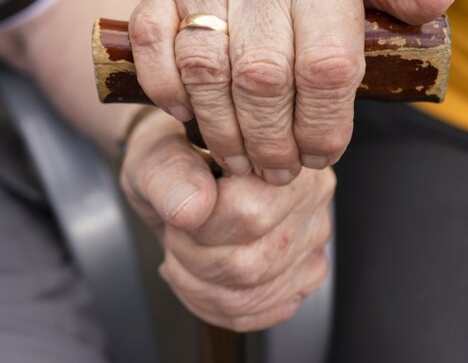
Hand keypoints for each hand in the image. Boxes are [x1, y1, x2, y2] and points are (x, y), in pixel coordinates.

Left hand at [120, 111, 333, 330]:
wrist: (184, 176)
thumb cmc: (176, 159)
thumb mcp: (156, 155)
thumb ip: (170, 175)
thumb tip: (192, 207)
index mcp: (281, 157)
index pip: (249, 215)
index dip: (197, 229)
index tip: (178, 215)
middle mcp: (310, 197)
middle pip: (250, 265)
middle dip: (192, 260)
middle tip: (178, 235)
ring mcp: (311, 240)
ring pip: (251, 296)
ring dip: (197, 285)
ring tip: (185, 254)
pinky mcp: (304, 275)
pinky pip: (257, 312)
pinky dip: (212, 304)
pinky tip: (200, 277)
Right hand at [129, 0, 453, 184]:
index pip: (328, 64)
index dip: (324, 126)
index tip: (321, 156)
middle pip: (264, 77)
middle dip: (273, 141)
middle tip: (280, 172)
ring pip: (206, 69)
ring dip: (223, 131)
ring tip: (244, 162)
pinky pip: (154, 45)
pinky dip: (168, 89)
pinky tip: (189, 117)